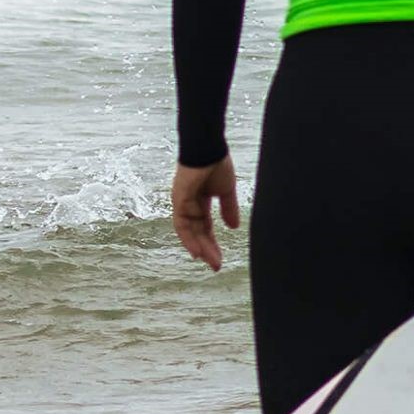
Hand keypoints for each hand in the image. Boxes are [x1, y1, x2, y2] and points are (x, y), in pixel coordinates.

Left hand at [172, 157, 239, 271]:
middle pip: (197, 232)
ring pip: (189, 231)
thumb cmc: (217, 164)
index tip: (219, 258)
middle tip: (216, 266)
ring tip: (209, 261)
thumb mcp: (226, 191)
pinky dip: (189, 238)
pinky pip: (182, 223)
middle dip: (207, 249)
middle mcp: (188, 205)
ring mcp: (182, 203)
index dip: (211, 242)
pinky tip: (197, 250)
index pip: (205, 227)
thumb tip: (234, 227)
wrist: (209, 147)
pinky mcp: (179, 199)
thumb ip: (228, 209)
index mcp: (200, 202)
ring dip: (199, 247)